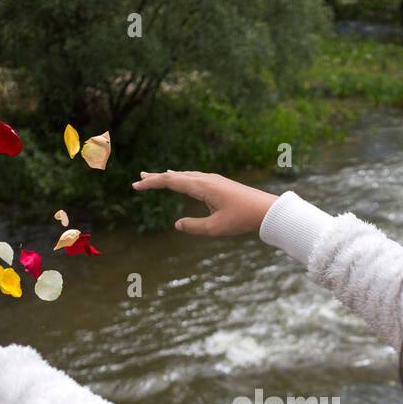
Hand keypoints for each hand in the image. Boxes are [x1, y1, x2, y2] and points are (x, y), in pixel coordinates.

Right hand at [131, 170, 277, 235]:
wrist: (266, 210)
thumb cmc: (242, 219)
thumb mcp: (216, 228)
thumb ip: (194, 227)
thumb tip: (177, 224)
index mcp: (202, 186)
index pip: (170, 181)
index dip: (151, 183)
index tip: (136, 186)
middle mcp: (205, 179)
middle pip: (175, 176)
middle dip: (156, 178)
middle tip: (139, 179)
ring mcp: (212, 180)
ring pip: (185, 175)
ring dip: (168, 176)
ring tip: (155, 176)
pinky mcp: (218, 184)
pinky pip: (194, 178)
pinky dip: (181, 178)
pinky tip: (181, 179)